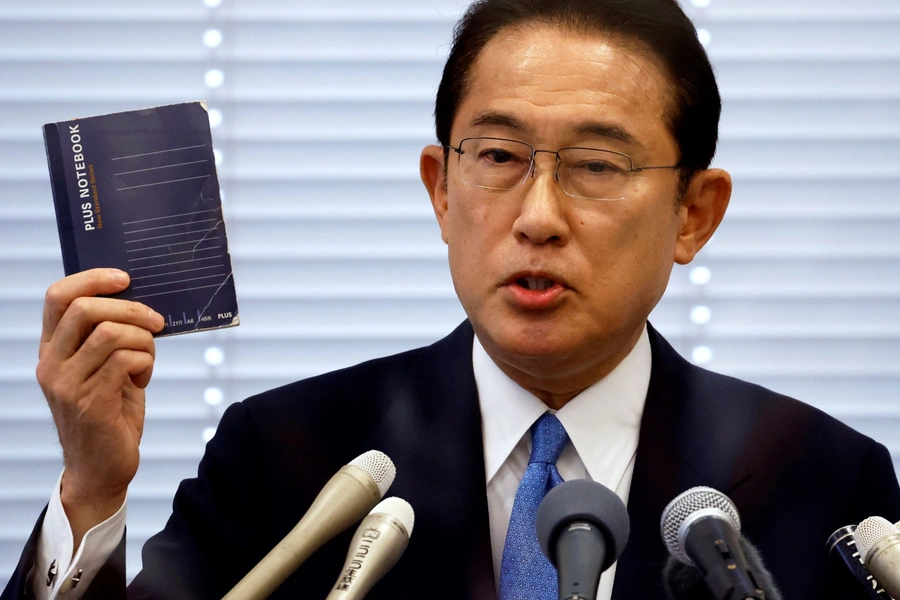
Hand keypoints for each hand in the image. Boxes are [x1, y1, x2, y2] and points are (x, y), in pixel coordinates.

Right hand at [37, 268, 163, 547]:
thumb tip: (140, 301)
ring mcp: (67, 384)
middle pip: (85, 308)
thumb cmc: (110, 413)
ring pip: (111, 334)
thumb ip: (110, 336)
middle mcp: (51, 363)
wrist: (103, 469)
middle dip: (131, 308)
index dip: (92, 279)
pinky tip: (142, 380)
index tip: (126, 278)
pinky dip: (146, 364)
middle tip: (157, 322)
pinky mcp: (89, 402)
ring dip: (144, 341)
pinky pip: (126, 361)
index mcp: (52, 349)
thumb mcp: (105, 367)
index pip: (58, 297)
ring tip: (147, 360)